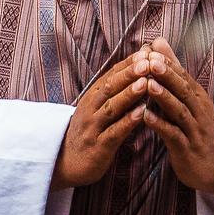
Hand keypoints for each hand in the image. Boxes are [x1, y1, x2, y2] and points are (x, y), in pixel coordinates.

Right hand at [55, 53, 149, 189]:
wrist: (65, 163)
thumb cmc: (88, 134)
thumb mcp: (96, 110)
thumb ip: (113, 93)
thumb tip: (134, 71)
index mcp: (92, 98)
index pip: (111, 76)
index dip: (128, 63)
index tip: (146, 51)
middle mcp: (90, 109)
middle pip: (111, 87)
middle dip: (130, 73)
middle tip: (148, 60)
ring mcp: (93, 127)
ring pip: (112, 107)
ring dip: (129, 94)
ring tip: (146, 82)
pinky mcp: (98, 147)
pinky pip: (114, 132)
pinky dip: (127, 122)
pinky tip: (141, 114)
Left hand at [135, 38, 213, 195]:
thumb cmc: (197, 129)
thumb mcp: (189, 101)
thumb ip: (173, 73)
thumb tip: (159, 42)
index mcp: (198, 99)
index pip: (184, 77)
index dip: (169, 64)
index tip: (152, 49)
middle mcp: (199, 112)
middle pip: (184, 91)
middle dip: (167, 75)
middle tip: (150, 61)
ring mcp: (195, 131)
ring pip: (180, 112)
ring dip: (164, 98)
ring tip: (148, 85)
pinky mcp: (187, 149)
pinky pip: (174, 135)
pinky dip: (161, 125)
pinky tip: (146, 117)